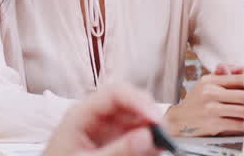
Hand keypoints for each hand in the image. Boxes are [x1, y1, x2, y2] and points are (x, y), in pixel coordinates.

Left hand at [42, 83, 164, 155]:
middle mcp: (96, 117)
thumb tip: (146, 137)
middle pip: (131, 102)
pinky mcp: (115, 142)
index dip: (138, 101)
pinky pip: (138, 134)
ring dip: (152, 129)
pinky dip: (148, 141)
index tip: (154, 119)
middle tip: (162, 134)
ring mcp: (107, 130)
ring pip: (138, 118)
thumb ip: (115, 151)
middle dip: (149, 116)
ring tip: (158, 146)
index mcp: (81, 114)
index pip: (115, 93)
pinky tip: (152, 150)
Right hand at [164, 66, 243, 136]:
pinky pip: (237, 124)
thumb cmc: (196, 101)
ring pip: (243, 110)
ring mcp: (211, 110)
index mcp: (210, 81)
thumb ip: (225, 74)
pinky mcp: (212, 125)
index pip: (239, 79)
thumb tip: (243, 68)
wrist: (177, 120)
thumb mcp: (206, 82)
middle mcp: (210, 93)